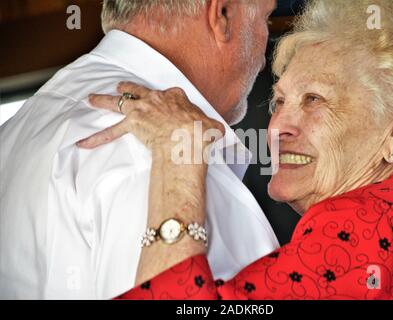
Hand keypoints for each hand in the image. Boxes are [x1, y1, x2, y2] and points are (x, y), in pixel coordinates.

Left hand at [77, 82, 224, 160]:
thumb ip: (213, 126)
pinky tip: (83, 142)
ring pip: (118, 102)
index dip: (168, 100)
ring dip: (103, 100)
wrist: (186, 138)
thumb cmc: (199, 132)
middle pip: (138, 90)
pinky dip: (96, 138)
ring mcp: (141, 110)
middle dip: (128, 88)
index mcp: (176, 97)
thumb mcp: (213, 126)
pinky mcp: (132, 125)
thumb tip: (220, 132)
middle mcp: (156, 99)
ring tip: (92, 99)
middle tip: (120, 87)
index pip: (170, 95)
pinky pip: (110, 132)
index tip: (168, 104)